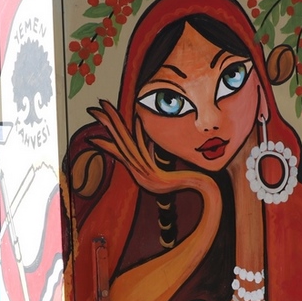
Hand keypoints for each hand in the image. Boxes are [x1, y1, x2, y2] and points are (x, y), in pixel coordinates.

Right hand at [88, 101, 207, 196]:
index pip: (120, 151)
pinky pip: (144, 152)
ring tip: (107, 111)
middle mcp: (140, 173)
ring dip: (116, 127)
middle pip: (119, 144)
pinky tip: (137, 120)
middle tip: (95, 108)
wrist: (205, 192)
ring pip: (127, 146)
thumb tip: (152, 142)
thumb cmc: (191, 180)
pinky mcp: (155, 174)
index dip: (107, 140)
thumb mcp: (168, 172)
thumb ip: (157, 158)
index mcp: (141, 172)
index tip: (97, 128)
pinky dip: (140, 135)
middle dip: (107, 125)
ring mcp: (146, 174)